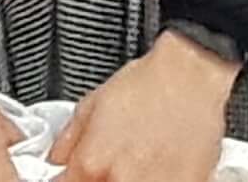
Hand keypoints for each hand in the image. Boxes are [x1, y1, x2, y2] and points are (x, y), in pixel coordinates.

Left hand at [45, 31, 239, 181]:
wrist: (189, 76)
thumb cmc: (147, 84)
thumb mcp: (91, 104)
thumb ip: (69, 139)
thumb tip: (57, 157)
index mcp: (91, 163)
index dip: (69, 179)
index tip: (73, 174)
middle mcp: (121, 181)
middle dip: (99, 178)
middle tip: (109, 163)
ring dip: (126, 179)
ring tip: (136, 162)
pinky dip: (156, 179)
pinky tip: (157, 166)